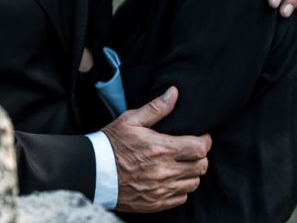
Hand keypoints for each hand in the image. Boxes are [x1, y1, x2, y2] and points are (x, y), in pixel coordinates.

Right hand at [103, 87, 211, 212]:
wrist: (92, 172)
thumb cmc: (112, 143)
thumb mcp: (131, 120)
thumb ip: (156, 108)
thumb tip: (174, 93)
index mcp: (162, 149)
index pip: (200, 148)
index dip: (204, 141)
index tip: (200, 138)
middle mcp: (164, 172)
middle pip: (201, 167)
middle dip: (200, 157)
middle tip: (192, 150)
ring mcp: (160, 190)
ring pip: (193, 184)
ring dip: (192, 173)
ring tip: (182, 165)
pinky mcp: (155, 203)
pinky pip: (181, 198)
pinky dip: (181, 189)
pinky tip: (172, 180)